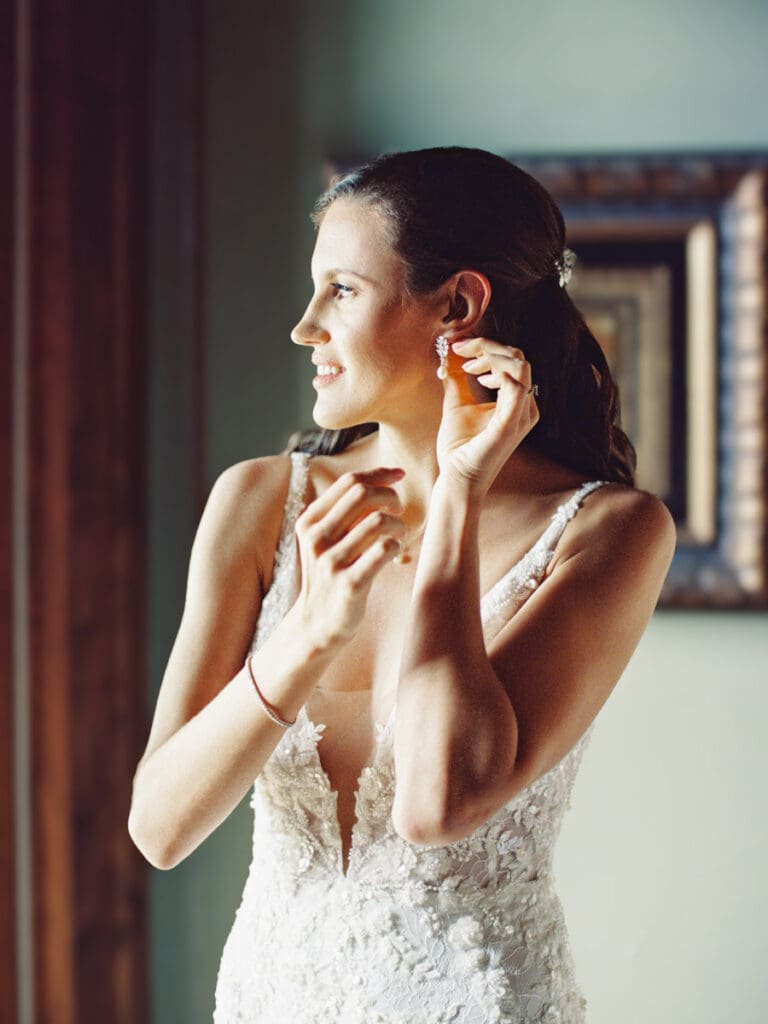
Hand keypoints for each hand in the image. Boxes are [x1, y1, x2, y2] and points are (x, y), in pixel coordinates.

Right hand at [293, 467, 405, 647]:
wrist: (318, 623)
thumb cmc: (331, 574)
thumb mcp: (326, 539)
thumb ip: (345, 512)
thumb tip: (383, 480)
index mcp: (310, 521)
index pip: (349, 481)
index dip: (379, 474)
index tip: (398, 476)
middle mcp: (317, 538)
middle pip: (363, 493)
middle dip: (390, 496)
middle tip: (398, 511)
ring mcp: (331, 562)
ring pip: (378, 520)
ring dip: (398, 524)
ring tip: (398, 535)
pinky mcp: (350, 583)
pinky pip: (384, 549)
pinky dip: (396, 546)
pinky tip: (394, 554)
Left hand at [435, 337, 539, 494]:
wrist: (458, 478)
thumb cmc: (461, 447)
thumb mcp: (458, 403)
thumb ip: (457, 378)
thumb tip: (450, 353)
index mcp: (517, 400)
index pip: (511, 359)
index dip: (485, 346)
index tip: (458, 346)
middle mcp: (526, 406)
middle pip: (517, 357)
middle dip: (486, 347)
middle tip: (459, 352)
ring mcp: (521, 415)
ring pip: (519, 365)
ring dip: (490, 357)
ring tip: (467, 367)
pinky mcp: (510, 425)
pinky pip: (516, 389)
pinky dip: (498, 375)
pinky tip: (477, 379)